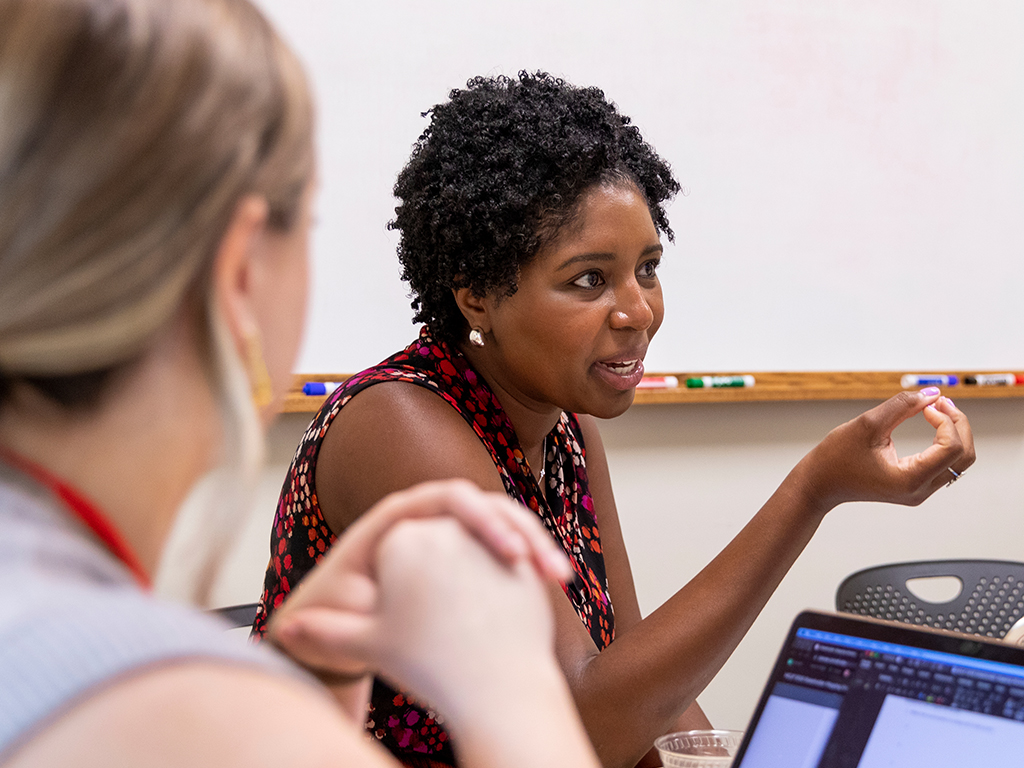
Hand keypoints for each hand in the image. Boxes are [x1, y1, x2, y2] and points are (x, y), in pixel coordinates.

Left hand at [267, 479, 569, 682]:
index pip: (448, 497)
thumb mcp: (337, 620)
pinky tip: (554, 585)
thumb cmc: (338, 614)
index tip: (510, 554)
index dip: (482, 519)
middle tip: (549, 568)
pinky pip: (508, 546)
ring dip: (536, 544)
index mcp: (397, 517)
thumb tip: (301, 623)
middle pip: (487, 503)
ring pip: (505, 523)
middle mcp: (428, 518)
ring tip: (559, 578)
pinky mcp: (471, 553)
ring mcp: (453, 535)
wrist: (346, 630)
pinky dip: (532, 560)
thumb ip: (332, 622)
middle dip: (523, 529)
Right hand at [797, 389, 974, 511]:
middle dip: (957, 424)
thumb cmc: (836, 458)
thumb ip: (902, 406)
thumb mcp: (867, 424)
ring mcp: (919, 490)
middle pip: (964, 456)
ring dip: (953, 431)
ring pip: (958, 460)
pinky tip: (932, 422)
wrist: (819, 483)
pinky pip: (945, 462)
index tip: (925, 405)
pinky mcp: (916, 486)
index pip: (951, 447)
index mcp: (909, 480)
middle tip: (939, 402)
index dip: (945, 420)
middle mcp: (920, 490)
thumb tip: (932, 394)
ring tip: (936, 409)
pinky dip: (944, 440)